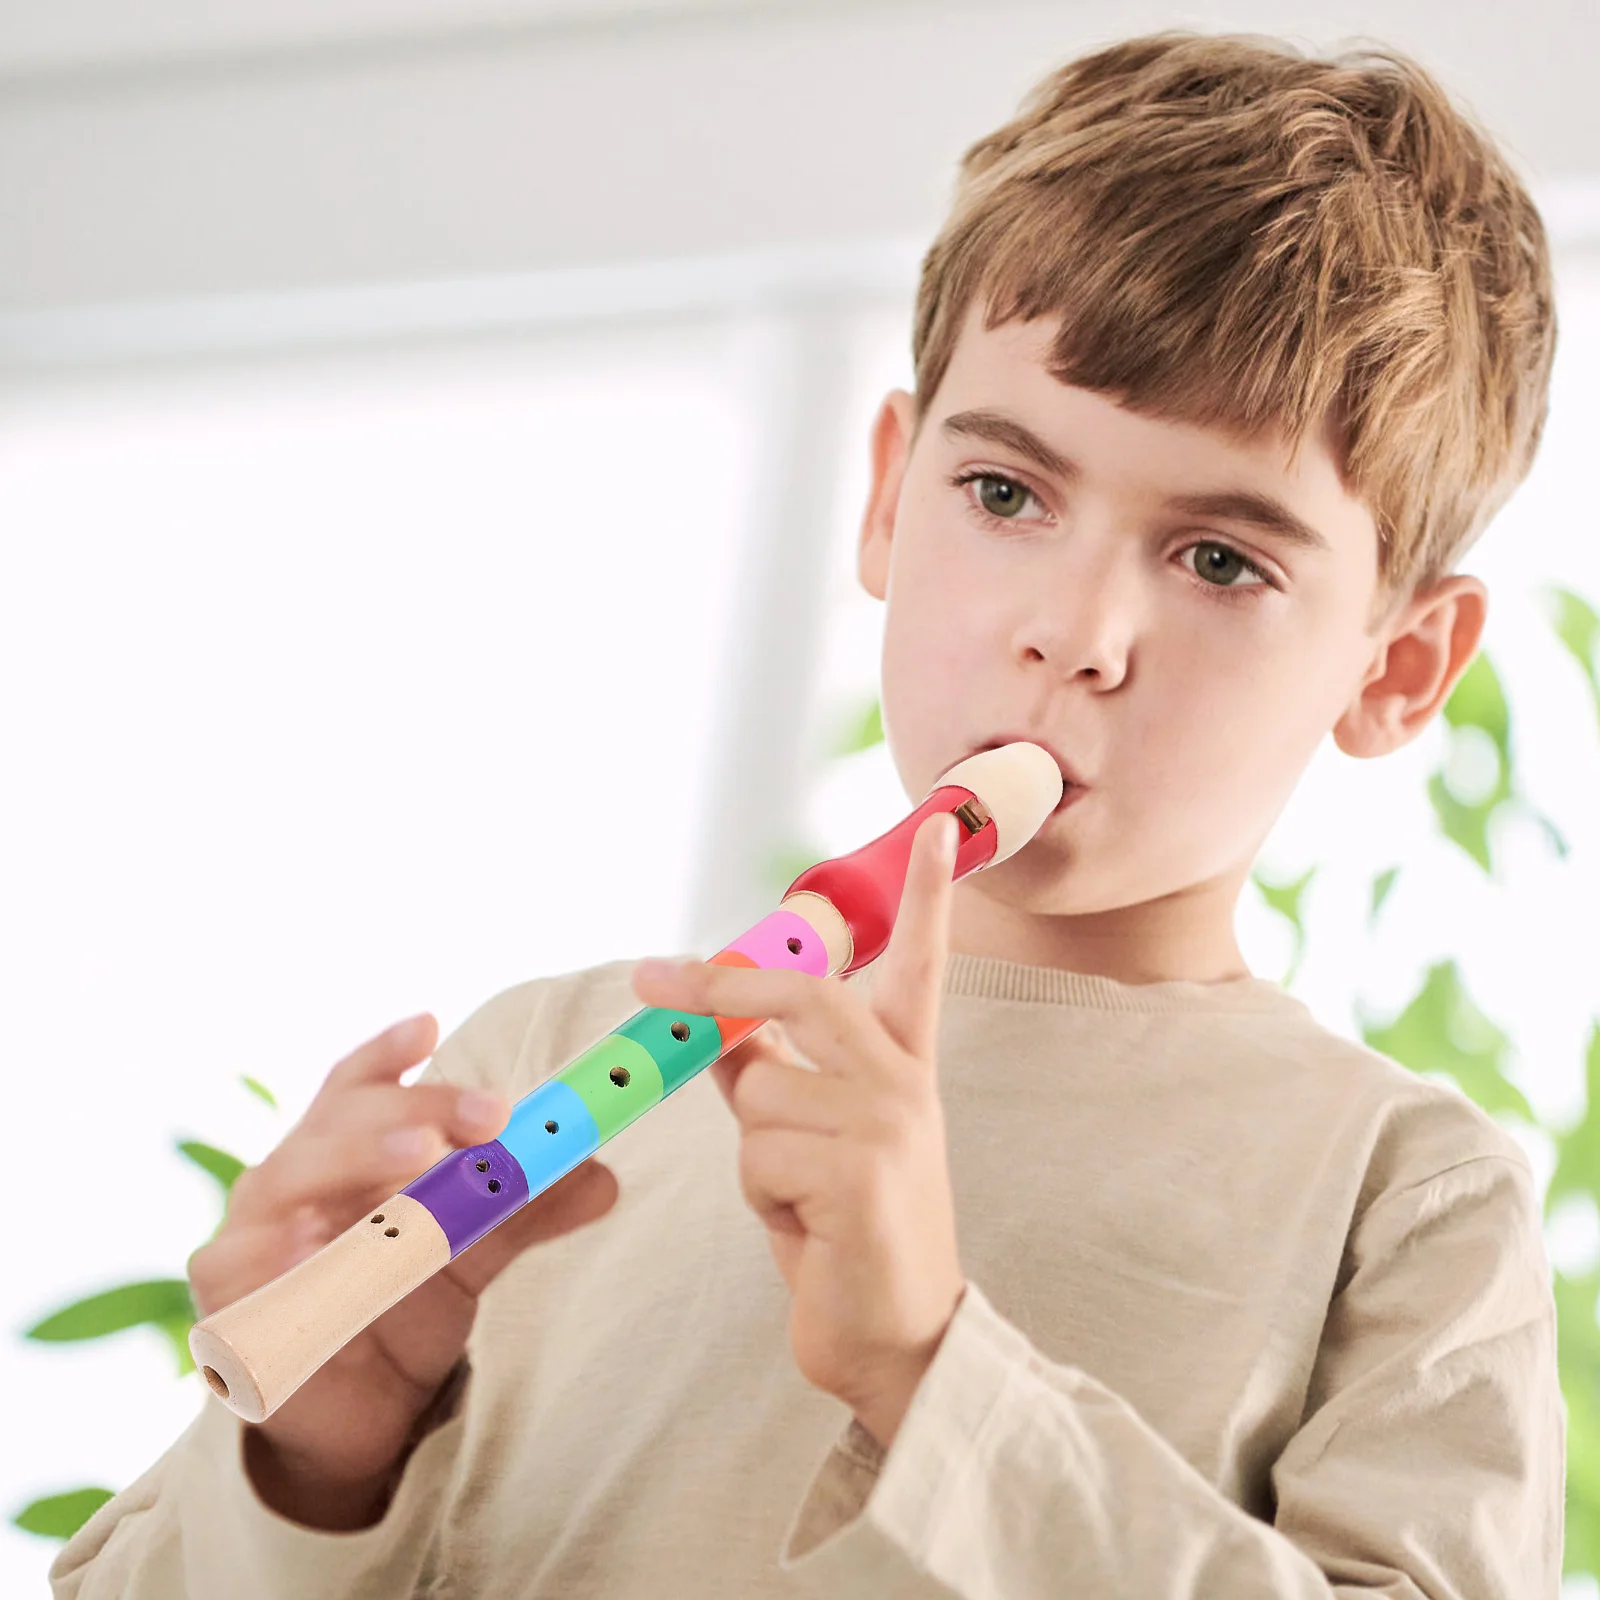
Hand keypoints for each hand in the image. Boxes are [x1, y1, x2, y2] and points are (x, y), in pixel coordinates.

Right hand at [188, 1014, 618, 1527]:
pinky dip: (287, 1265)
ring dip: (358, 1166)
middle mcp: (284, 1185)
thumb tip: (600, 1174)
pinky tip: (321, 1253)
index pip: (355, 1087)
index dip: (388, 1053)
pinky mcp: (229, 1318)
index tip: (432, 1024)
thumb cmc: (399, 1307)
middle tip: (490, 1117)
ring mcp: (246, 1246)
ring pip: (289, 1184)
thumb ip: (523, 1209)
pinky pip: (252, 1283)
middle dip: (416, 1112)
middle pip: (340, 1124)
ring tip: (421, 1159)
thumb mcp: (471, 1252)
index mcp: (337, 1152)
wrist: (354, 1422)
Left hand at [632, 811, 965, 1449]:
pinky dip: (761, 1196)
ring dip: (751, 1154)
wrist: (900, 1339)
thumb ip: (779, 1082)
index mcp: (903, 1070)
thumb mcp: (812, 1146)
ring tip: (800, 1201)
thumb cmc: (849, 1237)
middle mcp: (905, 1083)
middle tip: (652, 978)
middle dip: (721, 989)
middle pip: (805, 996)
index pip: (919, 965)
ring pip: (759, 1092)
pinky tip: (810, 1229)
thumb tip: (725, 1038)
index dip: (928, 895)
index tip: (939, 829)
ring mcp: (890, 1122)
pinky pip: (759, 1153)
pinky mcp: (864, 1170)